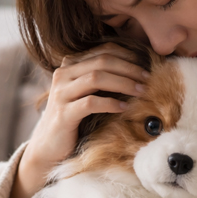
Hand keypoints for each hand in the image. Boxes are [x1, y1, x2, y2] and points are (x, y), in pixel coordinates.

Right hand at [5, 43, 148, 197]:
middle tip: (148, 77)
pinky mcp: (63, 114)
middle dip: (129, 68)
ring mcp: (61, 94)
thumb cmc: (73, 120)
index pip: (102, 51)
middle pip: (102, 61)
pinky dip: (110, 103)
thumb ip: (102, 80)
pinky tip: (124, 107)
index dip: (127, 55)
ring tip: (141, 91)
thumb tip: (137, 71)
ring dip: (123, 82)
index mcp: (69, 66)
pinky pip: (90, 103)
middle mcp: (62, 75)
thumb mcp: (86, 94)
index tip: (146, 64)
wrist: (48, 147)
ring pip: (96, 78)